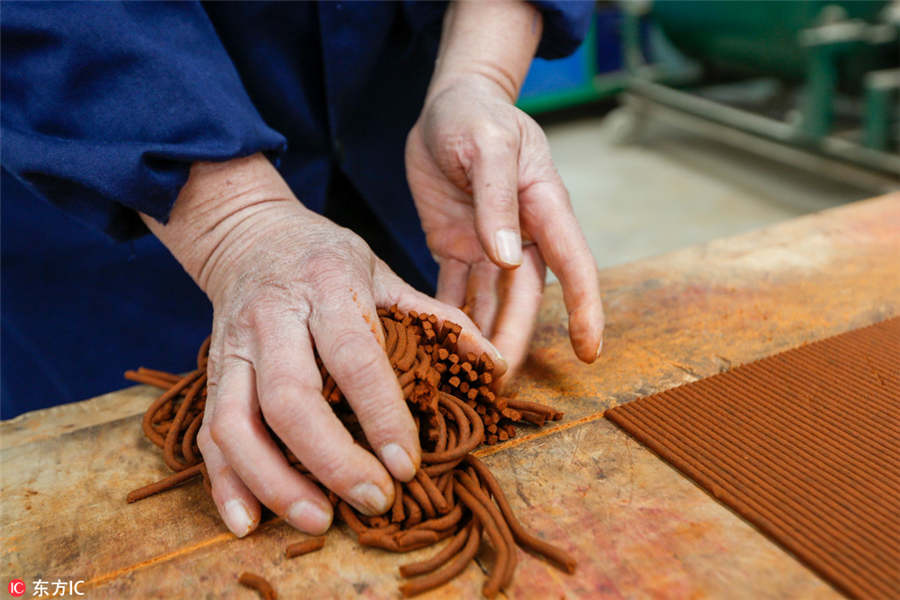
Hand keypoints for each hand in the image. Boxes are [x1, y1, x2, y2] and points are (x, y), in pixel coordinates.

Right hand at [142, 155, 500, 536]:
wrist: (249, 235)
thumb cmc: (327, 258)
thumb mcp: (384, 273)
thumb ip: (437, 318)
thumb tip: (494, 364)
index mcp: (328, 286)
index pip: (355, 358)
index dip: (382, 416)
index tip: (407, 465)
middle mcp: (273, 317)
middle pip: (291, 399)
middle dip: (333, 460)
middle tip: (374, 500)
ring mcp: (234, 347)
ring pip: (237, 424)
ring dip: (275, 481)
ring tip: (319, 520)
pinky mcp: (210, 372)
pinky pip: (208, 432)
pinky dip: (225, 481)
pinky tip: (248, 521)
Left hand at [406, 74, 604, 380]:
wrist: (448, 105)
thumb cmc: (476, 114)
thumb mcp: (488, 144)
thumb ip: (498, 199)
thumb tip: (509, 258)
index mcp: (544, 206)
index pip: (574, 264)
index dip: (585, 308)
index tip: (591, 350)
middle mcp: (523, 233)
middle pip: (524, 296)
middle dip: (515, 338)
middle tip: (502, 382)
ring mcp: (489, 243)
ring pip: (490, 301)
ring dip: (482, 337)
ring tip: (470, 379)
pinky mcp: (456, 246)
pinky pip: (452, 288)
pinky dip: (446, 317)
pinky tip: (436, 348)